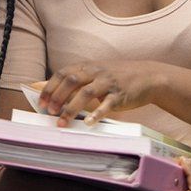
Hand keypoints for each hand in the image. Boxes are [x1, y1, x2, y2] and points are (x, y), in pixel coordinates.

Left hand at [36, 60, 164, 126]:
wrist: (149, 76)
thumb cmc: (119, 77)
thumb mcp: (98, 74)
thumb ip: (79, 81)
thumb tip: (53, 93)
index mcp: (88, 67)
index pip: (63, 73)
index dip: (50, 87)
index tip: (41, 102)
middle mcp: (97, 72)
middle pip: (72, 81)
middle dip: (57, 97)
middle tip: (50, 112)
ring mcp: (108, 83)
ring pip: (86, 93)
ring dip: (71, 109)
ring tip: (63, 122)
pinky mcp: (120, 95)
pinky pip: (106, 104)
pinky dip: (96, 114)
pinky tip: (88, 123)